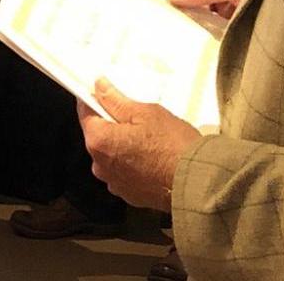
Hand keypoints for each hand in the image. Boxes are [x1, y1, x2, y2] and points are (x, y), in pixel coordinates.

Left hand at [78, 78, 200, 211]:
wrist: (199, 183)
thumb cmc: (173, 145)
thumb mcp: (145, 113)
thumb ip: (116, 100)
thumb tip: (99, 87)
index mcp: (99, 141)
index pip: (85, 113)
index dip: (93, 101)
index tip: (102, 93)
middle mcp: (100, 165)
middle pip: (98, 136)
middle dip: (111, 125)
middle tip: (135, 117)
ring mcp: (114, 183)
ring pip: (111, 155)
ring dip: (122, 146)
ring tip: (148, 140)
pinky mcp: (129, 195)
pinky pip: (124, 173)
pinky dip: (132, 164)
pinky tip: (151, 158)